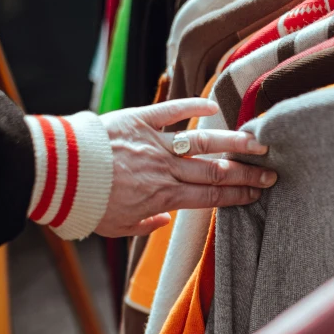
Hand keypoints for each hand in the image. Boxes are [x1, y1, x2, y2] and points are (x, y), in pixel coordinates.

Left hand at [98, 99, 274, 236]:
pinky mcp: (139, 120)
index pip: (210, 197)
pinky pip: (171, 111)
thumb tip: (164, 221)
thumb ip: (146, 225)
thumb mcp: (117, 228)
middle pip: (216, 172)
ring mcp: (155, 143)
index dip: (237, 195)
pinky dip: (193, 106)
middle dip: (247, 173)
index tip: (258, 193)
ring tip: (258, 142)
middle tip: (272, 172)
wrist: (61, 175)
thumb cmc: (87, 204)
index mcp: (164, 196)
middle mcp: (166, 169)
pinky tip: (213, 105)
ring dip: (233, 143)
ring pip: (202, 143)